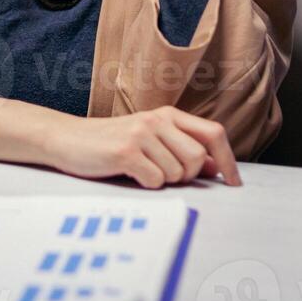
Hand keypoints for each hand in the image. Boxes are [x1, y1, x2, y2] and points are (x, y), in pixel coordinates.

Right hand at [44, 106, 241, 188]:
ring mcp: (141, 134)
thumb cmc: (110, 144)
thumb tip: (215, 167)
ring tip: (141, 171)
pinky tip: (130, 175)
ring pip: (177, 173)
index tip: (235, 182)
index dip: (229, 160)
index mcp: (168, 115)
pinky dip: (146, 185)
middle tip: (163, 175)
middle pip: (198, 158)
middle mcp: (157, 120)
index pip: (214, 133)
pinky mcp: (126, 151)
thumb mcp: (149, 139)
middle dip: (186, 177)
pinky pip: (155, 181)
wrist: (66, 139)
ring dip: (163, 181)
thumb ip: (181, 148)